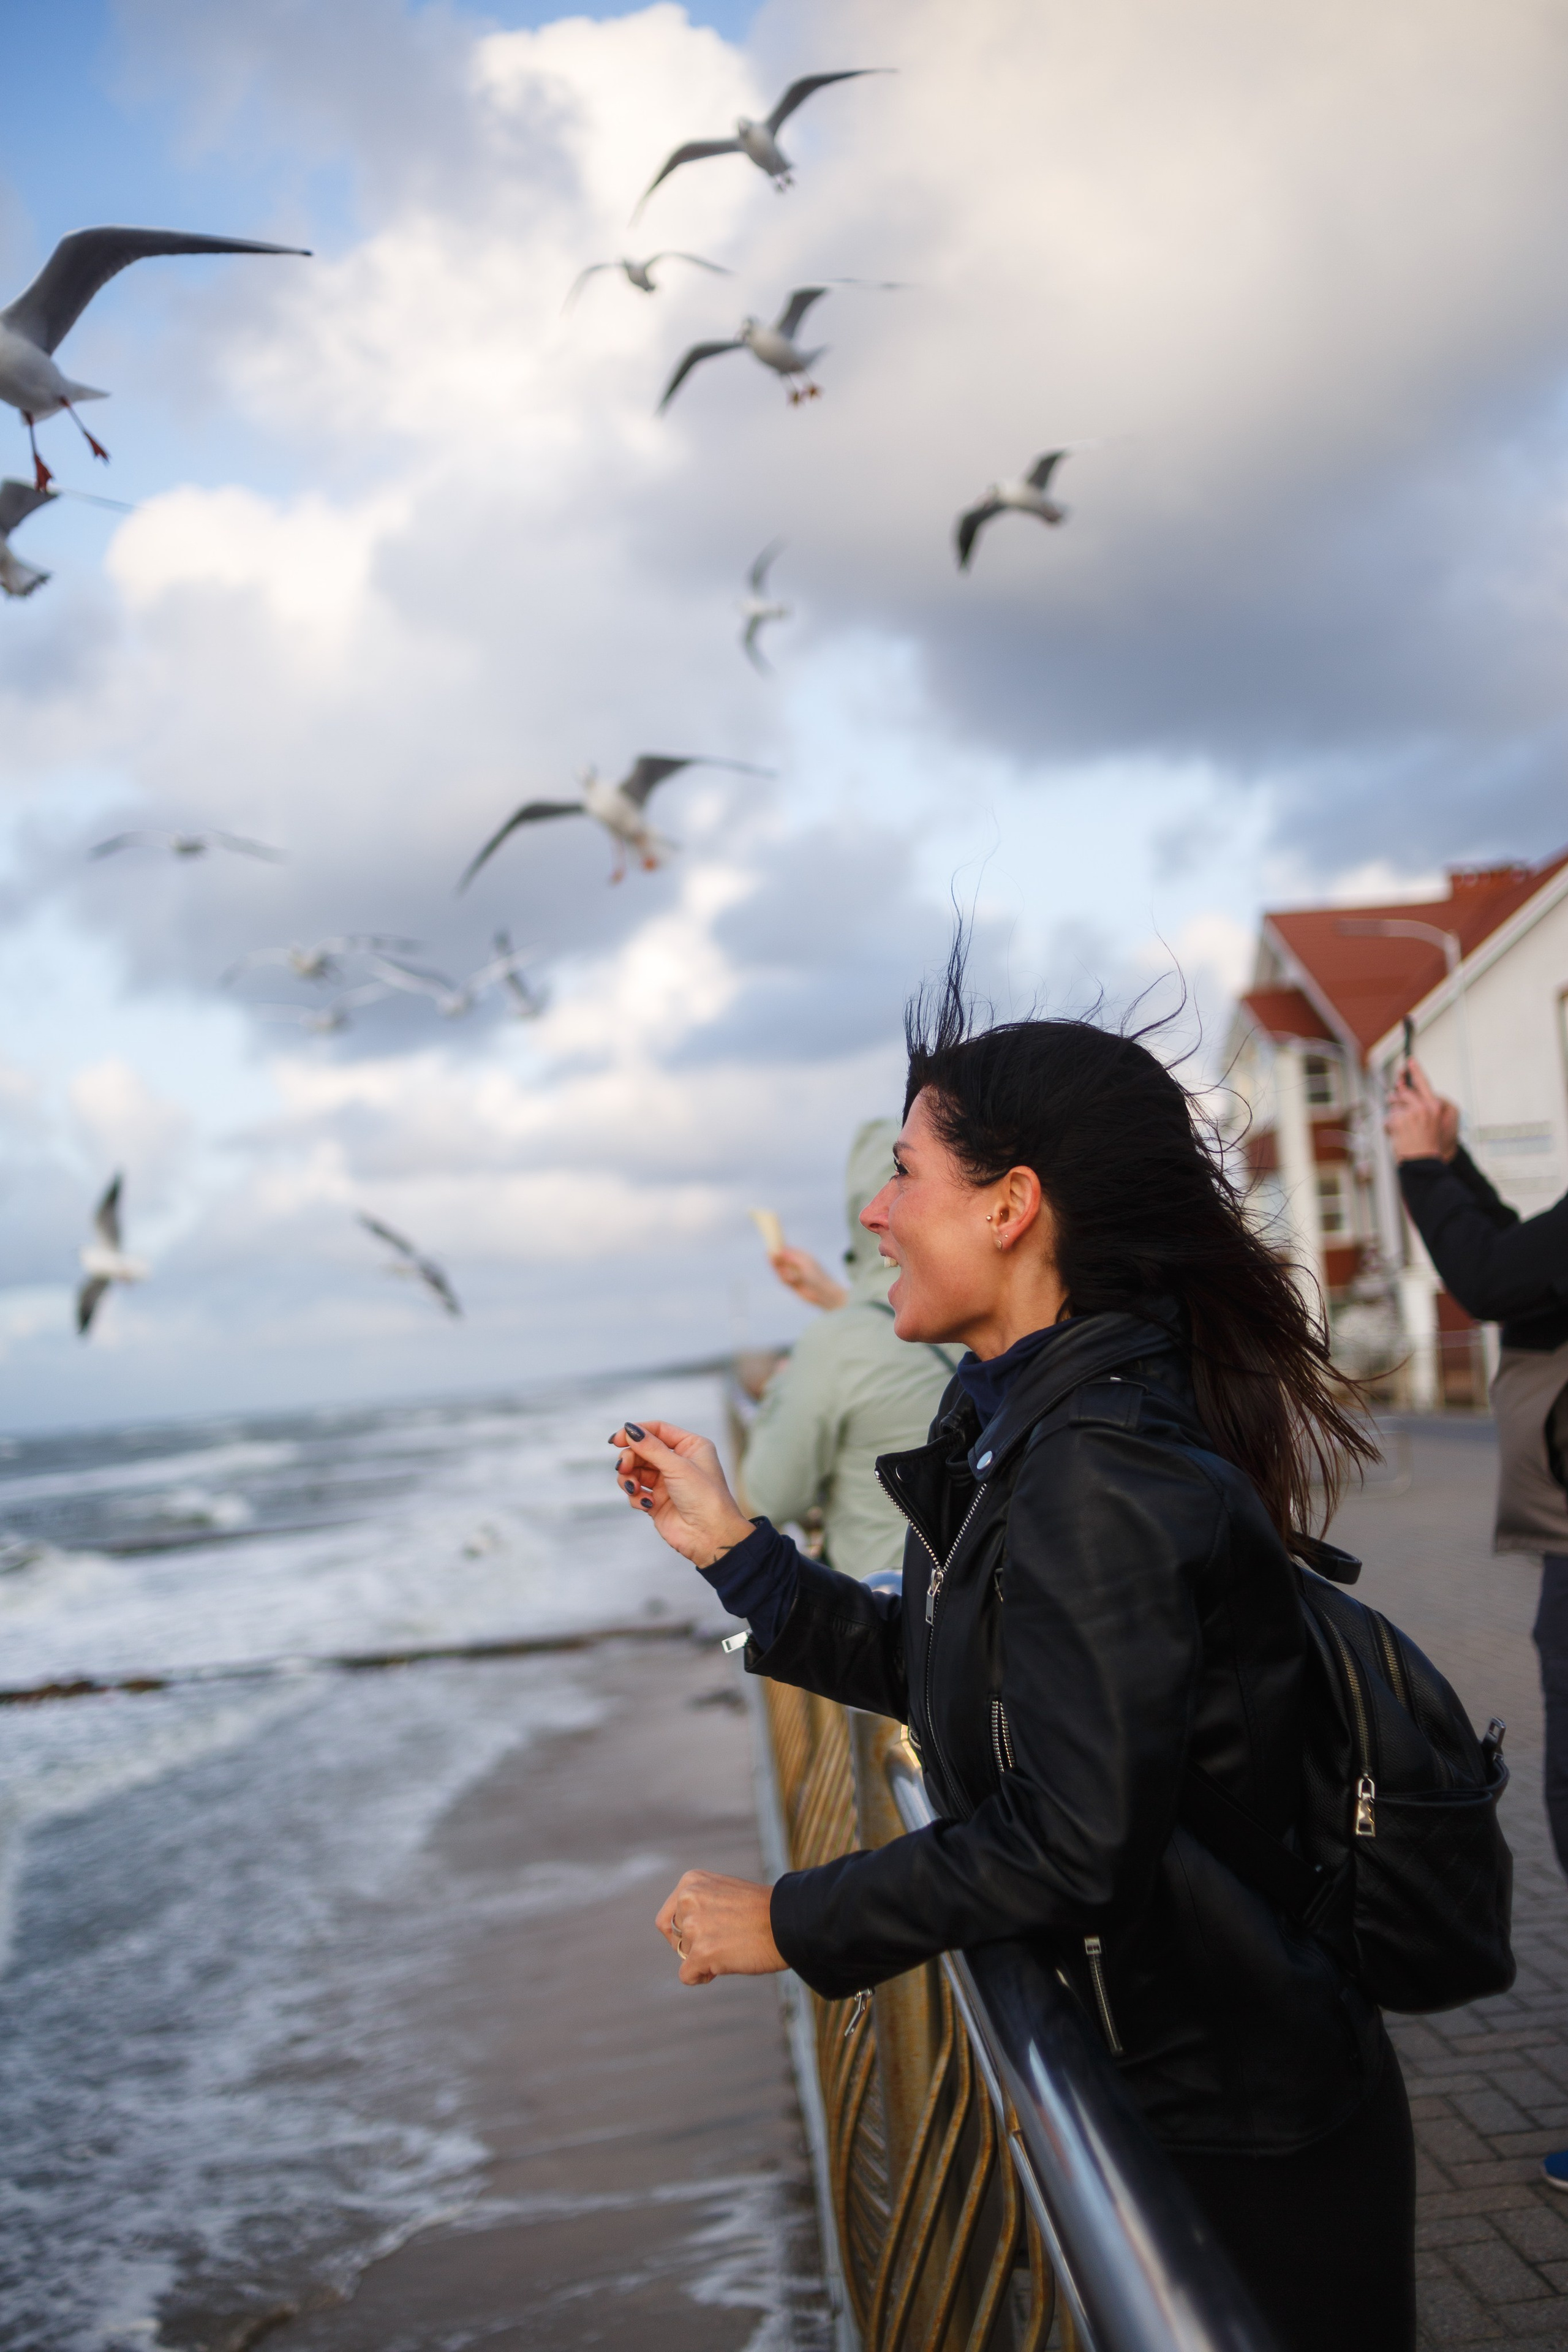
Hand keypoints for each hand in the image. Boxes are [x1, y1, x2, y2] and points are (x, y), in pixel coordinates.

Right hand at [610, 1420, 754, 1566]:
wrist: (710, 1536)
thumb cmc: (705, 1497)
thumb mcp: (678, 1466)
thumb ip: (651, 1448)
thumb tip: (630, 1430)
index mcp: (690, 1446)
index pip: (657, 1430)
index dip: (636, 1432)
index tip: (617, 1439)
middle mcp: (678, 1462)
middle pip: (642, 1450)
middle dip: (630, 1458)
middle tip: (623, 1467)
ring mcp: (666, 1482)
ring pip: (635, 1471)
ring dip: (630, 1478)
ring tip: (634, 1488)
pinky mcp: (656, 1502)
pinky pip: (636, 1492)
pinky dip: (636, 1496)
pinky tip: (647, 1504)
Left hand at [656, 1869, 784, 1983]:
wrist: (788, 1922)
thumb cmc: (762, 1910)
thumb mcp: (723, 1891)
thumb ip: (700, 1903)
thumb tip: (682, 1929)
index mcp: (691, 1882)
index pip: (668, 1917)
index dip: (682, 1932)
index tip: (703, 1934)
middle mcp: (688, 1900)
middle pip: (676, 1937)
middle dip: (695, 1944)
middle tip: (724, 1940)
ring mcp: (694, 1926)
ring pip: (684, 1956)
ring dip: (704, 1958)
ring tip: (732, 1948)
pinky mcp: (702, 1953)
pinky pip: (687, 1976)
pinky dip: (701, 1977)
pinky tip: (721, 1969)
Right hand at [770, 1246, 848, 1311]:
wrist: (824, 1293)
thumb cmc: (817, 1275)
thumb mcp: (804, 1262)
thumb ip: (791, 1256)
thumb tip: (779, 1251)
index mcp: (802, 1257)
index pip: (787, 1250)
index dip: (778, 1248)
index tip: (771, 1246)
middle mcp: (797, 1265)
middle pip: (781, 1260)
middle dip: (776, 1259)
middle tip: (769, 1256)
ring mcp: (794, 1275)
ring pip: (781, 1270)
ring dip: (780, 1270)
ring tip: (784, 1271)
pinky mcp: (792, 1285)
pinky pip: (783, 1280)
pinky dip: (784, 1278)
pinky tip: (791, 1280)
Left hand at [1386, 1058, 1459, 1162]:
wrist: (1423, 1161)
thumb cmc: (1426, 1144)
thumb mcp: (1430, 1122)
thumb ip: (1419, 1107)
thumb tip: (1398, 1091)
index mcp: (1434, 1107)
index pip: (1424, 1083)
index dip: (1416, 1070)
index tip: (1410, 1060)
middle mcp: (1423, 1107)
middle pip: (1404, 1092)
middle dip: (1397, 1097)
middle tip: (1396, 1106)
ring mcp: (1410, 1113)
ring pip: (1394, 1105)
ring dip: (1394, 1115)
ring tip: (1403, 1130)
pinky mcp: (1398, 1121)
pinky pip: (1388, 1118)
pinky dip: (1389, 1126)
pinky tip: (1398, 1136)